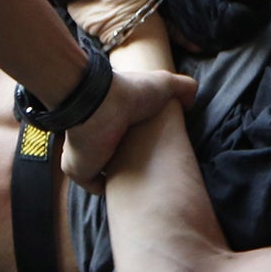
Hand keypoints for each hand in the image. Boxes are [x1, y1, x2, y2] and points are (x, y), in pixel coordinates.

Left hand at [61, 67, 197, 193]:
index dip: (144, 141)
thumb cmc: (131, 93)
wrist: (101, 105)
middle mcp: (102, 135)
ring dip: (120, 177)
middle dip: (133, 162)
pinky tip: (124, 188)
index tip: (159, 148)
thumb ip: (183, 87)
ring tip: (142, 186)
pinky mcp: (81, 170)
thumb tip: (190, 103)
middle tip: (155, 170)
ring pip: (106, 171)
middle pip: (119, 154)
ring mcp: (89, 153)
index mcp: (118, 117)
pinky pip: (94, 185)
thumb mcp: (166, 83)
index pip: (130, 133)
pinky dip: (106, 188)